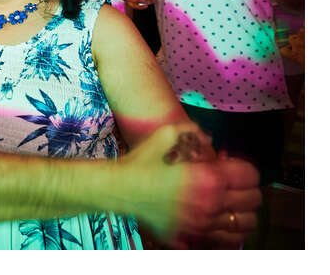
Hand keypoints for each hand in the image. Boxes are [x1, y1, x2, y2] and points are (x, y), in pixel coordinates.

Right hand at [120, 123, 260, 247]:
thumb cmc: (142, 160)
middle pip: (253, 201)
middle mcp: (211, 203)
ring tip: (231, 204)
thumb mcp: (167, 133)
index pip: (250, 175)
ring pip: (245, 224)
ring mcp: (202, 223)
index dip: (245, 168)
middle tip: (234, 184)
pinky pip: (226, 240)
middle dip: (248, 189)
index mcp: (209, 177)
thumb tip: (212, 144)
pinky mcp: (192, 235)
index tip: (233, 166)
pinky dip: (230, 230)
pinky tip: (218, 219)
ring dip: (243, 212)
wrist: (118, 188)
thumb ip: (196, 133)